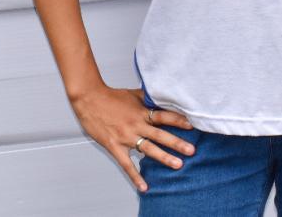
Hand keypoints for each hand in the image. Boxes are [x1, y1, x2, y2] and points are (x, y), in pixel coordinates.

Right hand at [70, 85, 194, 191]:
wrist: (89, 99)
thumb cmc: (110, 96)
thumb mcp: (133, 95)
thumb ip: (148, 99)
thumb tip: (162, 97)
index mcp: (141, 111)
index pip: (164, 116)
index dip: (178, 120)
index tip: (192, 125)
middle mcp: (136, 124)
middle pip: (160, 134)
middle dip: (177, 142)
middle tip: (191, 150)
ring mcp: (126, 136)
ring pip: (148, 149)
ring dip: (164, 157)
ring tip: (178, 165)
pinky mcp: (115, 146)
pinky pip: (126, 164)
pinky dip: (135, 176)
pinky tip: (144, 186)